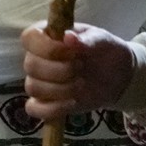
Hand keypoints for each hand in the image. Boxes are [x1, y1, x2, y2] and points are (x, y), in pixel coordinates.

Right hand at [21, 22, 136, 121]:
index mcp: (46, 36)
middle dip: (59, 70)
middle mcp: (37, 57)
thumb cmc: (104, 50)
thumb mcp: (101, 40)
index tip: (70, 51)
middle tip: (81, 68)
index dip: (46, 47)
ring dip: (59, 89)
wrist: (116, 75)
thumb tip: (68, 37)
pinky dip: (52, 109)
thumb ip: (86, 39)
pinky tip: (72, 102)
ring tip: (81, 84)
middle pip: (30, 65)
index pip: (29, 38)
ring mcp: (39, 81)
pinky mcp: (45, 102)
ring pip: (32, 87)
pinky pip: (34, 109)